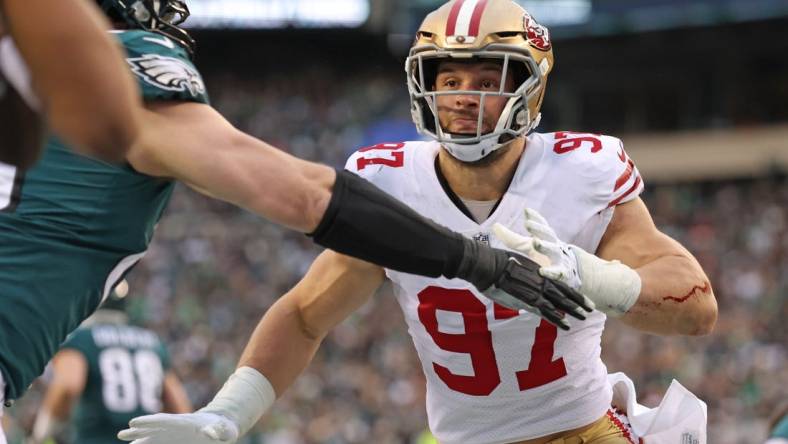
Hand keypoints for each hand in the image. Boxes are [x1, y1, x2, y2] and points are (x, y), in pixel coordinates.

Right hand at [118, 412, 239, 443]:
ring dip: (138, 439)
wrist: (222, 427)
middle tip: (121, 434)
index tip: (134, 422)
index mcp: (187, 422)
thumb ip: (219, 432)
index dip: (150, 421)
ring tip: (122, 438)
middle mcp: (177, 427)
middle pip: (155, 427)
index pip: (166, 420)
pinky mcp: (173, 442)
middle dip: (138, 430)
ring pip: (152, 437)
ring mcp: (174, 435)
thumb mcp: (226, 431)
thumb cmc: (225, 429)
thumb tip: (209, 433)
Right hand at [483, 249, 593, 329]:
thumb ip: (524, 274)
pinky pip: (547, 312)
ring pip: (560, 303)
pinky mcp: (529, 300)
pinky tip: (566, 325)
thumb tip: (525, 280)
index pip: (560, 282)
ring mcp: (537, 291)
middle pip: (565, 293)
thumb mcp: (516, 263)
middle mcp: (541, 281)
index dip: (572, 290)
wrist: (489, 265)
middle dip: (579, 301)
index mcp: (539, 272)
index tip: (581, 296)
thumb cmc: (497, 262)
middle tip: (591, 308)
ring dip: (573, 311)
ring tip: (583, 318)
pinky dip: (558, 319)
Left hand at [493, 208, 581, 288]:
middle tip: (528, 223)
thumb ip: (512, 238)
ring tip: (535, 242)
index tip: (527, 211)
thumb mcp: (528, 246)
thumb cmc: (544, 256)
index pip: (542, 226)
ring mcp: (559, 259)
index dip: (535, 218)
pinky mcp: (562, 274)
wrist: (570, 272)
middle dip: (539, 228)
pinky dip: (551, 272)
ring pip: (554, 251)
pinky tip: (543, 271)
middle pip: (548, 235)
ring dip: (545, 246)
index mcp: (545, 238)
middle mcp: (553, 246)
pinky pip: (558, 273)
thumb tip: (495, 226)